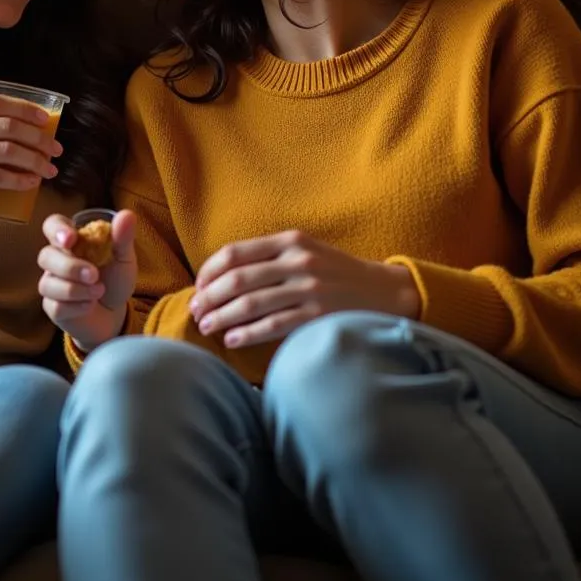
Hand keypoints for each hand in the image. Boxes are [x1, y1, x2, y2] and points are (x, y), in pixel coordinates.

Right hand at [0, 93, 61, 215]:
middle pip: (7, 127)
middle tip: (56, 149)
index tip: (47, 121)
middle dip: (38, 138)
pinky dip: (18, 180)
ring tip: (49, 169)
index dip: (27, 110)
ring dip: (34, 160)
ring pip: (5, 152)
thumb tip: (20, 126)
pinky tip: (30, 183)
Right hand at [37, 209, 136, 352]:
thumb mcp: (124, 258)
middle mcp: (57, 260)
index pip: (52, 226)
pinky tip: (89, 305)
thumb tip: (126, 214)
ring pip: (47, 284)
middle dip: (70, 267)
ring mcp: (52, 284)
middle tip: (93, 275)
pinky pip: (55, 306)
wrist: (115, 313)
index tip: (71, 239)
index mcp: (72, 241)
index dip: (56, 230)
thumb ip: (123, 238)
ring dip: (74, 289)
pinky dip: (76, 307)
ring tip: (98, 292)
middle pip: (45, 256)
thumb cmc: (114, 280)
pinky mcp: (53, 307)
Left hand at [189, 230, 419, 348]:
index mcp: (289, 240)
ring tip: (206, 327)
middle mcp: (298, 261)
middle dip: (209, 297)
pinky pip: (273, 325)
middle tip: (194, 311)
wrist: (385, 291)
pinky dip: (247, 334)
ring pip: (250, 304)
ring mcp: (309, 288)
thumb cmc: (335, 272)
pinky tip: (232, 340)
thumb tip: (221, 277)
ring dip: (221, 317)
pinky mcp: (318, 315)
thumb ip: (269, 257)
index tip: (197, 286)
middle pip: (237, 279)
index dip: (209, 271)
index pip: (234, 253)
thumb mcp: (305, 251)